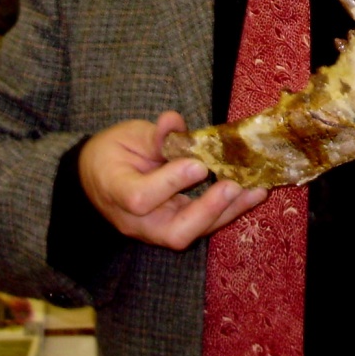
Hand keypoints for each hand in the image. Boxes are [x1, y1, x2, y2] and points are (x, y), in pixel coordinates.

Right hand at [78, 111, 267, 249]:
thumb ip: (153, 134)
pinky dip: (229, 210)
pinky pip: (203, 226)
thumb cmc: (112, 153)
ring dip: (228, 212)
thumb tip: (174, 121)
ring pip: (194, 233)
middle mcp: (137, 221)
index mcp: (116, 192)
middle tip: (232, 186)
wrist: (98, 178)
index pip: (141, 198)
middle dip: (207, 211)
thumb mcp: (127, 136)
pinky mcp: (174, 227)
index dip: (170, 183)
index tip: (198, 164)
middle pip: (174, 232)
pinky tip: (253, 193)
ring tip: (256, 191)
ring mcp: (156, 229)